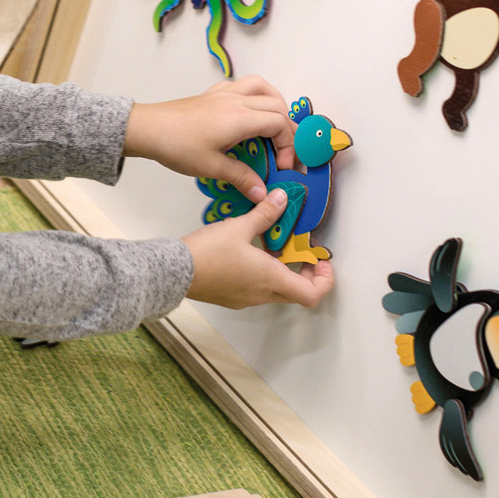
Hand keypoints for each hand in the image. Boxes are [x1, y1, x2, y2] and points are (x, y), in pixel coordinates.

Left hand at [126, 76, 295, 199]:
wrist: (147, 128)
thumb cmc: (176, 145)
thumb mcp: (211, 167)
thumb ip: (241, 178)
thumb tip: (262, 193)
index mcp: (240, 118)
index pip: (280, 124)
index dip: (288, 146)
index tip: (281, 165)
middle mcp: (237, 100)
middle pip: (277, 105)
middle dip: (287, 128)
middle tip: (283, 151)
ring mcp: (225, 94)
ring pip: (263, 87)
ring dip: (275, 104)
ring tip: (275, 125)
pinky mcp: (213, 94)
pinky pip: (243, 86)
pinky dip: (254, 95)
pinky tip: (248, 114)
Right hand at [181, 191, 334, 309]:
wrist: (174, 271)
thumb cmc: (208, 252)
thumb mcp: (240, 226)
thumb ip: (265, 213)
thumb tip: (282, 198)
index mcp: (271, 279)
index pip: (312, 294)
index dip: (323, 280)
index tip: (320, 261)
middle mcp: (261, 294)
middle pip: (296, 293)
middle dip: (305, 274)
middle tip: (302, 253)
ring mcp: (245, 299)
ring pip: (276, 291)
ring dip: (282, 272)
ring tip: (272, 247)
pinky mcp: (231, 297)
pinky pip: (256, 290)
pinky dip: (263, 275)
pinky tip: (250, 254)